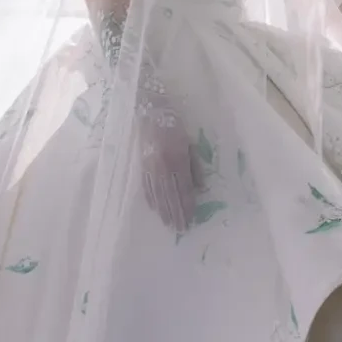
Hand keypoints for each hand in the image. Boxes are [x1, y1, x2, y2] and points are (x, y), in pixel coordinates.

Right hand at [139, 109, 195, 232]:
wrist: (152, 112)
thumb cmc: (175, 127)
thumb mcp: (190, 145)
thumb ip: (195, 167)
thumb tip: (199, 189)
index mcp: (178, 160)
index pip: (184, 189)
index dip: (187, 205)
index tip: (190, 219)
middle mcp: (164, 167)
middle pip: (171, 195)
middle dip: (176, 214)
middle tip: (180, 229)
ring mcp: (151, 168)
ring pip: (158, 194)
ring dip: (164, 211)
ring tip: (168, 224)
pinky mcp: (142, 166)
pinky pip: (146, 186)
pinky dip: (151, 199)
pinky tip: (155, 209)